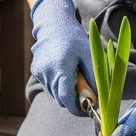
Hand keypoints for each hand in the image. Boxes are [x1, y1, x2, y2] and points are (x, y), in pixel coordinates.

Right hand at [30, 0, 95, 117]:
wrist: (54, 24)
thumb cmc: (74, 38)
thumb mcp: (89, 55)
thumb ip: (94, 77)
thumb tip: (99, 98)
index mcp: (61, 69)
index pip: (67, 100)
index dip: (79, 109)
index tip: (90, 111)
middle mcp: (47, 73)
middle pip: (61, 99)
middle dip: (74, 101)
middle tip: (86, 93)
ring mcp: (40, 73)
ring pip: (54, 94)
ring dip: (66, 92)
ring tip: (75, 77)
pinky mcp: (36, 71)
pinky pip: (49, 86)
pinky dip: (58, 85)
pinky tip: (65, 71)